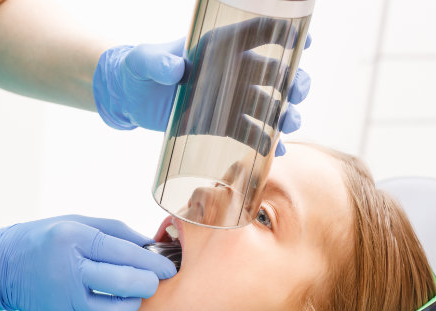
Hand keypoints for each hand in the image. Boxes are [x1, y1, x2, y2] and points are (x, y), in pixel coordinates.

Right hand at [0, 215, 175, 310]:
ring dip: (133, 305)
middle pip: (123, 282)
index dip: (153, 262)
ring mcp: (64, 299)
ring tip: (133, 297)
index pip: (125, 252)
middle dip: (148, 283)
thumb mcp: (77, 221)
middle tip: (152, 282)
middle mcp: (69, 269)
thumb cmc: (43, 238)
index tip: (168, 268)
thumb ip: (116, 231)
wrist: (0, 266)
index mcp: (75, 239)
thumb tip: (149, 245)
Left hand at [93, 27, 310, 156]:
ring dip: (285, 114)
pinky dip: (266, 142)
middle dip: (292, 82)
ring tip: (289, 125)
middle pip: (274, 73)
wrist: (132, 99)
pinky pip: (251, 132)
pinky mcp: (224, 124)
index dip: (282, 34)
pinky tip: (276, 151)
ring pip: (269, 105)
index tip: (303, 41)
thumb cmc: (139, 70)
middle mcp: (232, 70)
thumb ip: (157, 62)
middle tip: (296, 93)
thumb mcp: (143, 61)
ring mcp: (231, 98)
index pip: (256, 34)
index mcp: (218, 46)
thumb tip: (176, 68)